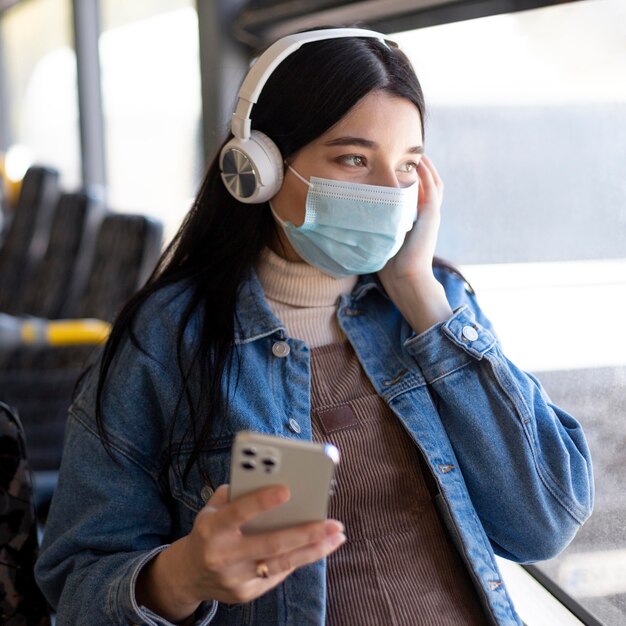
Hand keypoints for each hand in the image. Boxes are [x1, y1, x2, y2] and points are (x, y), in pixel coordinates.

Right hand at [136, 484, 344, 620]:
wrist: (187, 575)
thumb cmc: (209, 531)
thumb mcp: (212, 508)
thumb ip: (237, 494)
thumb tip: (270, 478)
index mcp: (212, 529)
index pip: (238, 513)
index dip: (261, 501)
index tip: (287, 489)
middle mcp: (222, 556)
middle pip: (270, 545)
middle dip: (305, 533)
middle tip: (332, 522)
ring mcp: (235, 579)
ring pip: (281, 564)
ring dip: (313, 550)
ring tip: (336, 536)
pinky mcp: (245, 594)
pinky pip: (277, 574)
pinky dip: (299, 559)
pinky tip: (318, 546)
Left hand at [379, 154, 443, 285]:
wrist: (406, 279)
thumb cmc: (390, 267)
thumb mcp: (381, 239)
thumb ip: (375, 227)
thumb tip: (351, 219)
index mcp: (416, 221)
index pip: (417, 194)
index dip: (410, 179)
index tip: (396, 165)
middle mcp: (426, 216)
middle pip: (428, 185)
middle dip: (420, 168)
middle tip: (408, 153)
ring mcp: (431, 215)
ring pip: (434, 183)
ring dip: (426, 166)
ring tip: (417, 152)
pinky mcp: (432, 216)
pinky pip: (432, 188)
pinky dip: (426, 173)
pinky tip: (418, 161)